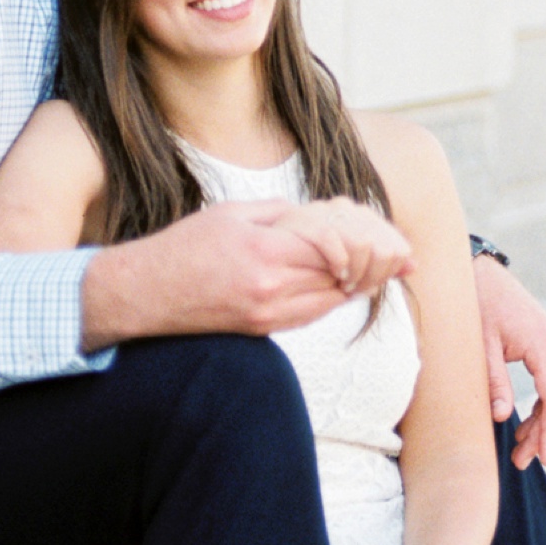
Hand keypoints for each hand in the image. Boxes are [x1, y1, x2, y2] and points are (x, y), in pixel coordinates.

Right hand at [81, 199, 408, 347]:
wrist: (144, 296)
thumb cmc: (185, 246)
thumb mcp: (235, 214)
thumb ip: (285, 215)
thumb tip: (329, 217)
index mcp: (266, 253)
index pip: (337, 248)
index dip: (371, 244)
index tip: (392, 242)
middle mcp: (272, 290)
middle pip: (343, 278)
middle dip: (375, 265)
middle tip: (402, 257)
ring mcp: (268, 315)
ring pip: (333, 300)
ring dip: (359, 283)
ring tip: (383, 268)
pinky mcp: (263, 330)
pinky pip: (313, 314)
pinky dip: (333, 297)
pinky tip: (344, 283)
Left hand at [471, 256, 545, 469]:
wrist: (482, 272)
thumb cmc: (479, 304)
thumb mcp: (481, 345)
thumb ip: (493, 381)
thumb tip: (501, 416)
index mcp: (545, 346)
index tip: (543, 457)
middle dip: (543, 434)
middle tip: (524, 462)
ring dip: (541, 423)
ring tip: (521, 450)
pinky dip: (540, 405)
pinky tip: (525, 425)